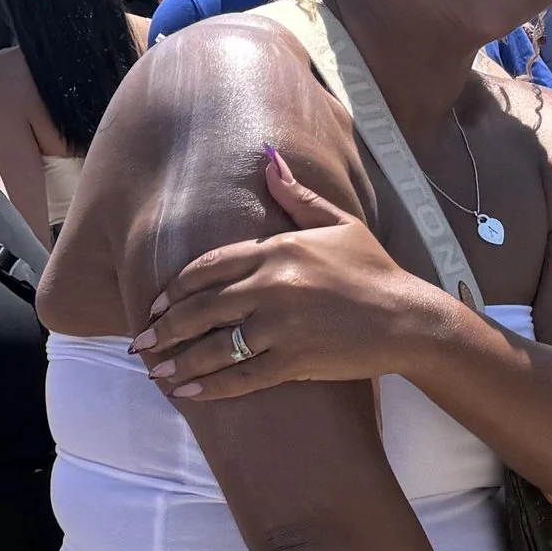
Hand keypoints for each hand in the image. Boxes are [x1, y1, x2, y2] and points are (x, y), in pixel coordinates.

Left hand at [134, 149, 431, 399]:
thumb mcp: (339, 224)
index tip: (156, 305)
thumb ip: (297, 196)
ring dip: (178, 361)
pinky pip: (240, 376)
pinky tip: (187, 392)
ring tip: (155, 373)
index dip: (175, 289)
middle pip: (200, 308)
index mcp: (278, 250)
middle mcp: (272, 286)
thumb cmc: (375, 271)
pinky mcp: (294, 360)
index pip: (207, 267)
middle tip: (142, 343)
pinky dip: (209, 387)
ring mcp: (281, 325)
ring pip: (213, 346)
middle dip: (164, 329)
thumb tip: (268, 158)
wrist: (409, 319)